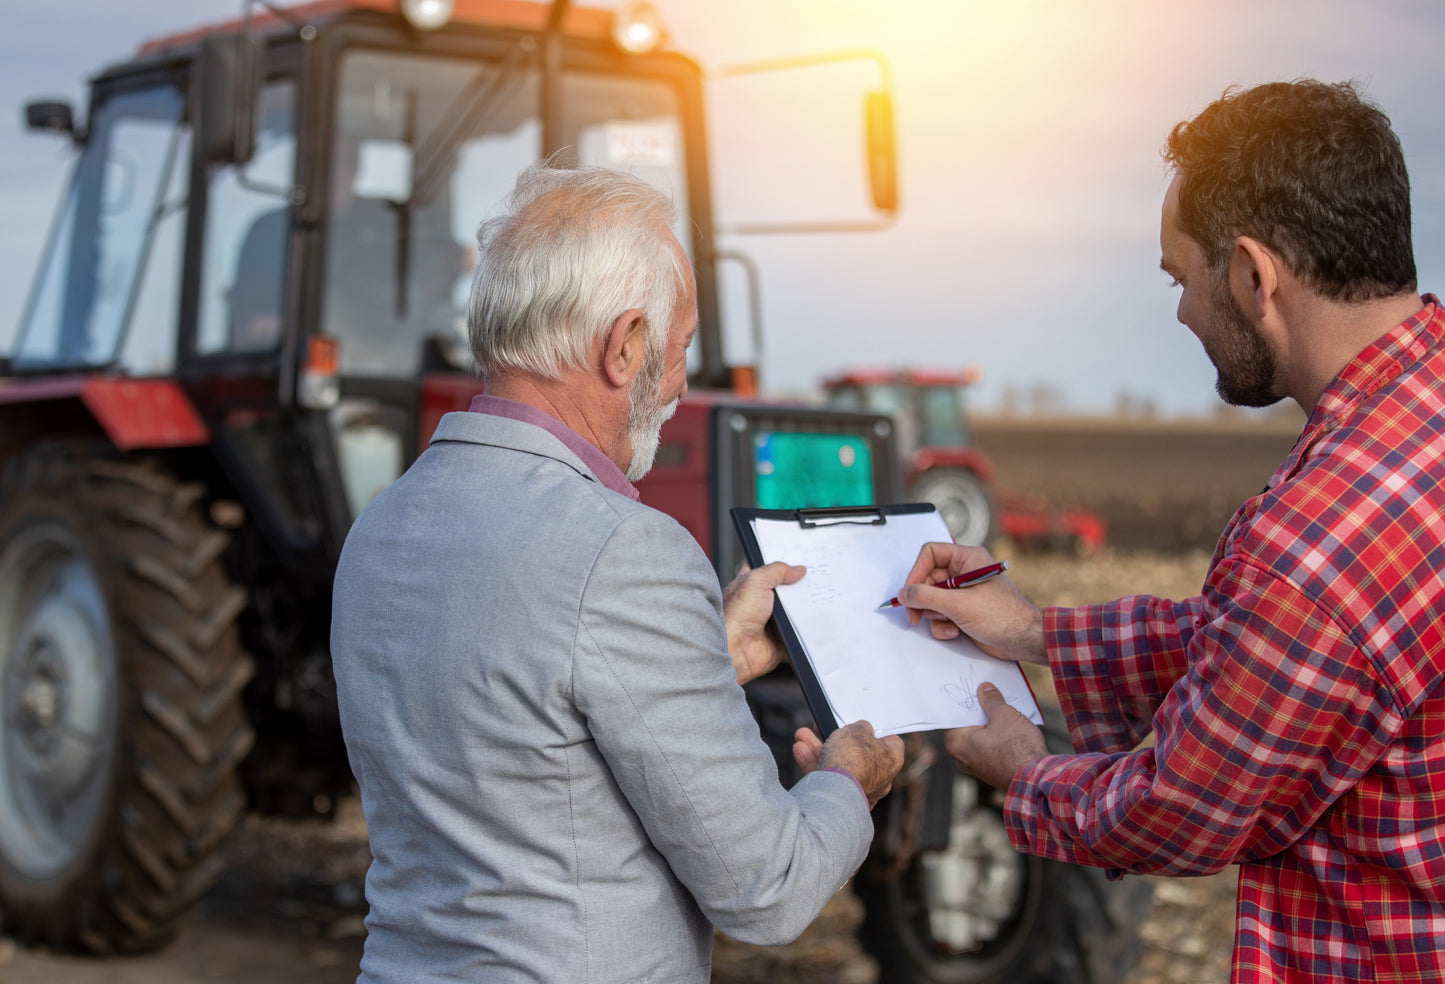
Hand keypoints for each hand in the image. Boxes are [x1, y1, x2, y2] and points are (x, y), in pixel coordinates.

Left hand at [722, 561, 804, 684]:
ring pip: (796, 610)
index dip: (784, 563)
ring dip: (807, 607)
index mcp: (752, 585)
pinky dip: (808, 628)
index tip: (802, 558)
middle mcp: (762, 602)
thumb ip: (777, 571)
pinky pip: (800, 632)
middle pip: (787, 590)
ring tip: (820, 597)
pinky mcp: (781, 638)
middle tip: (816, 578)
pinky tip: (816, 619)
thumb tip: (797, 569)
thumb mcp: (756, 580)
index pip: (769, 569)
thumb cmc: (736, 615)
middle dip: (801, 585)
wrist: (735, 648)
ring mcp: (772, 621)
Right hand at [793, 720, 904, 808]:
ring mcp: (859, 791)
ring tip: (803, 736)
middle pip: (857, 753)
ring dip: (819, 749)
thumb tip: (862, 729)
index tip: (862, 725)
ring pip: (838, 765)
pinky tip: (800, 750)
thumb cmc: (853, 760)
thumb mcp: (856, 731)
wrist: (835, 793)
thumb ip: (860, 727)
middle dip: (837, 739)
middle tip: (826, 728)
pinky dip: (813, 764)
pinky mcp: (841, 801)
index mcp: (892, 761)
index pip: (890, 742)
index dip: (876, 732)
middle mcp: (879, 779)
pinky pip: (827, 779)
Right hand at [898, 542, 1047, 665]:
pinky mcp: (963, 609)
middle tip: (915, 615)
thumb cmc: (1002, 616)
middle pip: (927, 579)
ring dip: (934, 615)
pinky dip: (942, 624)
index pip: (930, 553)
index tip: (910, 592)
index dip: (916, 572)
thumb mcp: (958, 604)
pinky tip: (954, 632)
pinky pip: (941, 613)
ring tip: (948, 624)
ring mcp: (963, 592)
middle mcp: (964, 571)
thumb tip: (904, 593)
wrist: (1023, 640)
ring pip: (932, 598)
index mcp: (968, 558)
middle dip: (923, 600)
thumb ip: (926, 597)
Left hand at [944, 683, 1046, 789]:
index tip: (969, 689)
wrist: (1037, 779)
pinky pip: (990, 749)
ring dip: (989, 724)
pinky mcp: (992, 772)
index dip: (962, 701)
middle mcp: (962, 758)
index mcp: (956, 743)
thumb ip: (991, 700)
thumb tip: (984, 689)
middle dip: (977, 711)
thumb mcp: (1003, 714)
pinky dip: (997, 738)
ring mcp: (977, 768)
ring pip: (979, 739)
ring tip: (1002, 707)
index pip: (951, 716)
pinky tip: (1010, 727)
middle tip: (986, 693)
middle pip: (966, 727)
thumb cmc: (1016, 747)